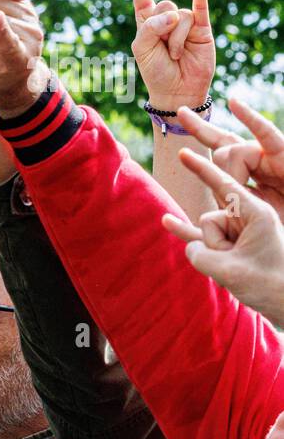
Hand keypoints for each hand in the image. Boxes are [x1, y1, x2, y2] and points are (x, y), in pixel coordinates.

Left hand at [126, 0, 214, 110]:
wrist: (176, 90)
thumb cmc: (154, 70)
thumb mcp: (141, 49)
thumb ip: (150, 27)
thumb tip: (175, 14)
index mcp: (146, 19)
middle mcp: (166, 16)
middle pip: (163, 5)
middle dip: (161, 29)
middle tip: (163, 49)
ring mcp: (185, 21)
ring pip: (180, 16)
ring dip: (175, 39)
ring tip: (176, 54)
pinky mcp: (202, 27)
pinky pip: (201, 5)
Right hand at [162, 148, 283, 326]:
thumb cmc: (269, 285)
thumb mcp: (230, 271)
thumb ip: (199, 254)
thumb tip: (191, 246)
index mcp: (256, 214)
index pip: (223, 185)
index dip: (201, 169)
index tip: (183, 153)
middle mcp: (247, 218)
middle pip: (209, 219)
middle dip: (213, 243)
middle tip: (240, 265)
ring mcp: (238, 231)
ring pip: (206, 234)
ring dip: (213, 254)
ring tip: (238, 271)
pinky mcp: (231, 245)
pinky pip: (201, 236)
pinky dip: (185, 231)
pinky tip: (168, 222)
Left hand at [177, 97, 283, 218]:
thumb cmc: (279, 223)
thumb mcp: (245, 215)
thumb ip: (224, 206)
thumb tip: (199, 211)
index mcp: (248, 173)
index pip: (220, 152)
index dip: (201, 137)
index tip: (178, 124)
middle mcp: (257, 159)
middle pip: (223, 141)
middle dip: (199, 128)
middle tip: (180, 113)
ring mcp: (270, 155)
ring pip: (232, 149)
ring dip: (227, 171)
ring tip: (236, 188)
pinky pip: (265, 133)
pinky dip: (249, 118)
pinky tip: (233, 103)